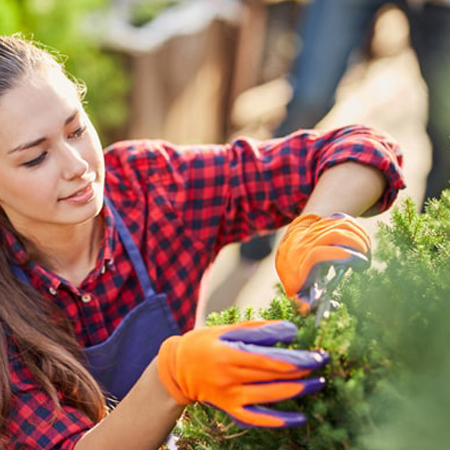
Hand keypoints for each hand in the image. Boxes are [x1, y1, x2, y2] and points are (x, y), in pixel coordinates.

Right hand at [157, 320, 327, 427]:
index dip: (294, 358)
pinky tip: (300, 417)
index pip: (267, 358)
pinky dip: (280, 420)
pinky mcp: (230, 408)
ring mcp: (230, 396)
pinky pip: (258, 419)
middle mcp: (229, 377)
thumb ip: (259, 330)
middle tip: (322, 363)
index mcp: (228, 353)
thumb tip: (290, 331)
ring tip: (318, 382)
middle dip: (302, 370)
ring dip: (298, 391)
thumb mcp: (228, 329)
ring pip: (269, 397)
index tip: (314, 353)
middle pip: (272, 376)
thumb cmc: (205, 342)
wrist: (179, 367)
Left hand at [275, 213, 369, 313]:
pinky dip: (356, 228)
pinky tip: (362, 240)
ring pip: (338, 225)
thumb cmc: (296, 280)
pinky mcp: (321, 224)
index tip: (351, 259)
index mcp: (298, 265)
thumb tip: (322, 308)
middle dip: (354, 244)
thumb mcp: (296, 295)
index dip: (335, 255)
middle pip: (331, 235)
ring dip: (359, 236)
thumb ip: (304, 305)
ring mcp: (312, 232)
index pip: (316, 254)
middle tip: (365, 260)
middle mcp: (304, 246)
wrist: (286, 255)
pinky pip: (341, 220)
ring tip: (366, 252)